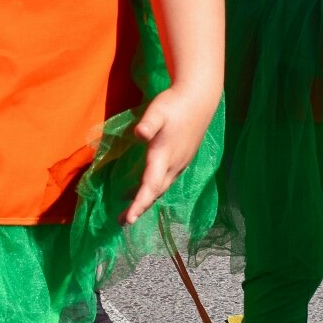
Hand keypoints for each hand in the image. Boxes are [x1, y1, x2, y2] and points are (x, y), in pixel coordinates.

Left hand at [124, 84, 215, 225]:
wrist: (199, 100)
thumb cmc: (175, 104)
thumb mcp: (158, 111)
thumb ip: (148, 123)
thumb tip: (139, 134)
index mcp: (164, 156)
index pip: (151, 186)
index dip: (140, 203)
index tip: (129, 219)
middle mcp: (174, 165)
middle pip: (155, 193)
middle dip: (139, 208)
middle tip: (122, 222)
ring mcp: (180, 163)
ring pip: (161, 188)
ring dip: (146, 200)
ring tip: (129, 212)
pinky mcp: (182, 159)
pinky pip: (165, 181)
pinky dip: (153, 190)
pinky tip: (144, 188)